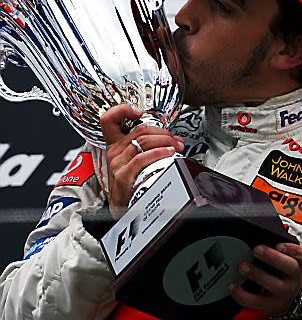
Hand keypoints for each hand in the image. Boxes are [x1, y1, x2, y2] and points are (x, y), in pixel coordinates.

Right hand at [101, 103, 183, 219]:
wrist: (123, 210)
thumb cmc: (131, 182)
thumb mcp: (134, 159)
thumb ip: (148, 145)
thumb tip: (172, 138)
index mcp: (115, 144)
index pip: (108, 118)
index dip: (122, 109)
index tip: (138, 111)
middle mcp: (114, 152)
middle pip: (139, 129)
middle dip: (162, 131)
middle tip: (174, 139)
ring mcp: (117, 164)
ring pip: (143, 141)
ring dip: (164, 141)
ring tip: (176, 146)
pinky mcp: (122, 177)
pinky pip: (142, 158)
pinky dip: (158, 153)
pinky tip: (169, 154)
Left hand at [229, 241, 301, 317]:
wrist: (286, 301)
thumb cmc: (280, 275)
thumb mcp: (284, 261)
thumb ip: (276, 250)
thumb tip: (256, 236)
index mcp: (296, 262)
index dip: (294, 249)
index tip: (279, 244)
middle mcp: (293, 278)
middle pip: (289, 266)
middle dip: (272, 257)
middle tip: (256, 249)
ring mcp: (283, 293)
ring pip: (274, 284)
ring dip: (256, 274)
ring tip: (242, 266)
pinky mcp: (270, 305)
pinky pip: (256, 301)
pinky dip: (242, 294)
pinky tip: (233, 286)